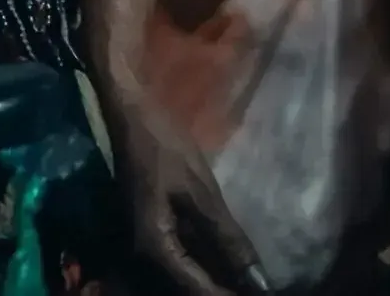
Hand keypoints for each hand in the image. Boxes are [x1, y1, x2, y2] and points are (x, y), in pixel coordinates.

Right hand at [104, 81, 266, 294]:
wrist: (127, 112)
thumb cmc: (162, 145)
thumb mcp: (200, 190)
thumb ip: (227, 238)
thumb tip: (259, 281)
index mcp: (154, 245)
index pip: (198, 290)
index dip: (231, 295)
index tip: (263, 295)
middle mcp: (144, 252)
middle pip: (188, 287)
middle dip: (224, 288)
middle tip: (257, 284)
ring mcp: (145, 240)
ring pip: (185, 274)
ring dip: (216, 276)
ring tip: (250, 276)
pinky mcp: (152, 228)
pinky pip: (181, 257)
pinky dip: (206, 261)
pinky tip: (230, 257)